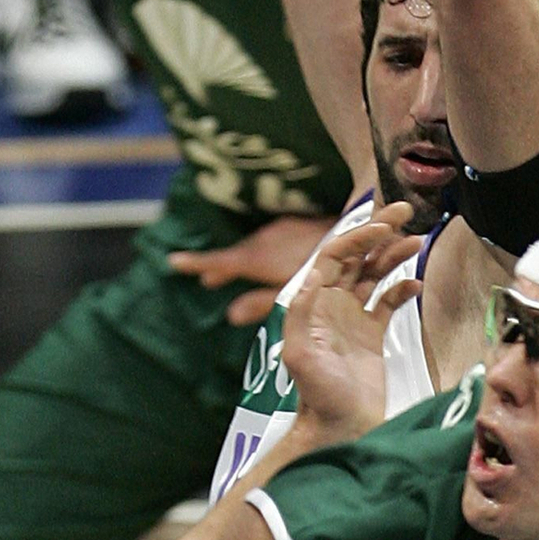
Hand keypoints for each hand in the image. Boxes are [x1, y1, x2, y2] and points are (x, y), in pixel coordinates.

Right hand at [168, 213, 332, 325]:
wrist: (363, 224)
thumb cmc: (333, 266)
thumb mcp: (296, 290)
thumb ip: (263, 303)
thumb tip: (230, 315)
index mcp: (261, 259)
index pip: (221, 262)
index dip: (198, 263)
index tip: (174, 262)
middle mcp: (267, 242)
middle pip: (237, 256)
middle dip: (220, 266)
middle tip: (203, 279)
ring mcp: (282, 233)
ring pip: (254, 249)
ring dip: (239, 260)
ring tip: (225, 275)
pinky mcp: (297, 230)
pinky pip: (269, 244)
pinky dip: (260, 254)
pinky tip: (268, 265)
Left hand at [281, 210, 421, 437]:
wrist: (340, 427)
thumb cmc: (318, 395)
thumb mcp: (300, 353)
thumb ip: (302, 313)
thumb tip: (315, 274)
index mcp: (315, 303)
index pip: (335, 256)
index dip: (359, 237)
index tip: (386, 226)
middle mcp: (332, 305)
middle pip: (356, 256)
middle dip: (379, 230)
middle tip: (406, 208)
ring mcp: (353, 318)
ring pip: (375, 273)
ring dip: (394, 254)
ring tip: (418, 239)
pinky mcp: (372, 335)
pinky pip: (389, 301)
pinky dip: (402, 288)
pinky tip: (416, 284)